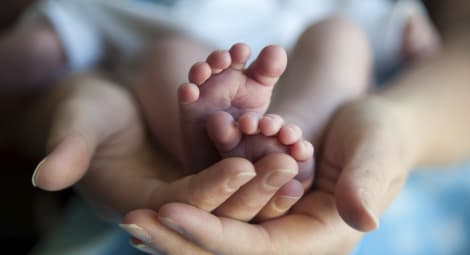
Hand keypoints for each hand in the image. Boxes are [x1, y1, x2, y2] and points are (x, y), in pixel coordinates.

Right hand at [32, 72, 302, 219]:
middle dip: (255, 181)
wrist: (102, 105)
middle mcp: (175, 197)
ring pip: (237, 177)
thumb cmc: (84, 113)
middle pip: (221, 198)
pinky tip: (290, 128)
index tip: (242, 165)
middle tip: (289, 158)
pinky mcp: (207, 160)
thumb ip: (68, 147)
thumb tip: (46, 175)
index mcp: (141, 201)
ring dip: (268, 162)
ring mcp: (194, 178)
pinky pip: (239, 155)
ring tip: (299, 143)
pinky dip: (262, 142)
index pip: (184, 202)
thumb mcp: (76, 124)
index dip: (211, 187)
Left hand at [120, 95, 417, 253]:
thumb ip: (366, 183)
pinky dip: (188, 214)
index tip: (166, 210)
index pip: (255, 248)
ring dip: (174, 231)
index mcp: (318, 238)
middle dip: (178, 238)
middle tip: (132, 220)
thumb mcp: (376, 152)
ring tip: (133, 217)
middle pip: (227, 251)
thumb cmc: (379, 137)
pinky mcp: (261, 208)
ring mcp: (274, 226)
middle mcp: (291, 240)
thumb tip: (361, 217)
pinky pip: (220, 218)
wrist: (372, 128)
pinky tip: (155, 206)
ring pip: (217, 238)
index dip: (209, 232)